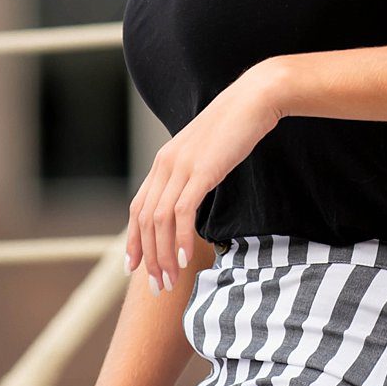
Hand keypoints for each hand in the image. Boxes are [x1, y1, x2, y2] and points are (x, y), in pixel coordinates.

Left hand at [125, 65, 282, 294]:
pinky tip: (186, 258)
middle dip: (148, 258)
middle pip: (145, 221)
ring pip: (160, 221)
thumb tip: (189, 204)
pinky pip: (183, 212)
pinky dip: (182, 239)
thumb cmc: (234, 127)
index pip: (137, 208)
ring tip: (171, 280)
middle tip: (159, 286)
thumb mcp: (203, 153)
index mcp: (163, 161)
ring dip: (164, 256)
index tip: (133, 269)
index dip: (133, 241)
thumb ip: (190, 174)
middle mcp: (165, 164)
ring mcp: (182, 166)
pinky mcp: (201, 170)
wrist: (253, 98)